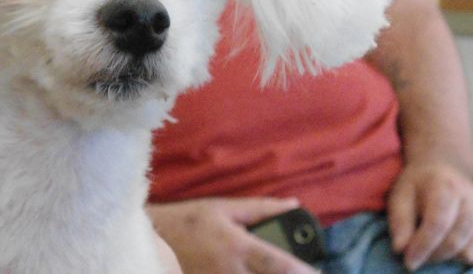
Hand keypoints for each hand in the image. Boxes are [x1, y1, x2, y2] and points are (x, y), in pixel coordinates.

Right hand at [147, 197, 317, 273]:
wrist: (152, 240)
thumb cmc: (189, 220)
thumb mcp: (224, 207)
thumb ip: (261, 208)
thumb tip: (294, 205)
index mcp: (238, 247)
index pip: (278, 264)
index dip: (303, 272)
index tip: (319, 273)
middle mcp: (231, 272)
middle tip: (306, 272)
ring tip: (275, 270)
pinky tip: (250, 272)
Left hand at [388, 162, 472, 269]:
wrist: (447, 166)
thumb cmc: (419, 183)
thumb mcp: (400, 194)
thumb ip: (399, 221)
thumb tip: (400, 249)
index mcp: (445, 186)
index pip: (437, 224)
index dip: (422, 246)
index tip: (408, 261)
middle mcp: (471, 199)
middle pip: (455, 241)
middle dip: (432, 255)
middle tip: (416, 256)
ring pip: (469, 252)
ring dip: (447, 257)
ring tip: (430, 248)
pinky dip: (463, 258)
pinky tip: (448, 248)